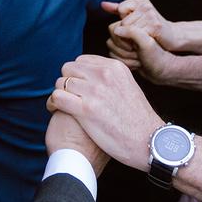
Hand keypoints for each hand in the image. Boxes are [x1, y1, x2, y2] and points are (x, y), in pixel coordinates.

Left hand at [46, 55, 163, 171]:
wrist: (149, 141)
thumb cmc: (138, 119)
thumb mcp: (128, 86)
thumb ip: (111, 78)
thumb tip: (93, 75)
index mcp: (114, 67)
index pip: (81, 61)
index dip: (76, 75)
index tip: (77, 87)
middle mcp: (104, 75)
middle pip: (68, 69)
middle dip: (66, 82)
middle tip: (68, 96)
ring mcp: (94, 91)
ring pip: (60, 82)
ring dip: (59, 94)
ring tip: (61, 105)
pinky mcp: (86, 110)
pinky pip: (57, 97)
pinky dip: (52, 103)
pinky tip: (55, 110)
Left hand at [101, 0, 171, 47]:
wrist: (172, 36)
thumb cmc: (151, 26)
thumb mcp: (134, 15)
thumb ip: (118, 9)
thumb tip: (102, 4)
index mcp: (140, 0)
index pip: (121, 9)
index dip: (124, 21)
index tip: (132, 26)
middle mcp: (145, 5)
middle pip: (123, 21)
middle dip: (127, 32)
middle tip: (136, 36)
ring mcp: (151, 15)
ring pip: (129, 29)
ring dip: (132, 39)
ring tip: (140, 39)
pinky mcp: (155, 26)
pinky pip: (137, 35)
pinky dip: (138, 42)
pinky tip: (144, 42)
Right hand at [107, 21, 184, 85]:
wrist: (162, 71)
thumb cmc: (157, 57)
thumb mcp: (146, 42)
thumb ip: (132, 32)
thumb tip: (117, 30)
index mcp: (134, 25)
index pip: (115, 28)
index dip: (124, 40)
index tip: (135, 46)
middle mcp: (129, 32)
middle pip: (111, 40)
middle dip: (124, 50)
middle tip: (137, 53)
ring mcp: (126, 42)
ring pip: (111, 49)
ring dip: (125, 57)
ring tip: (139, 59)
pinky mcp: (124, 52)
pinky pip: (114, 56)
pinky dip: (124, 62)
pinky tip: (135, 64)